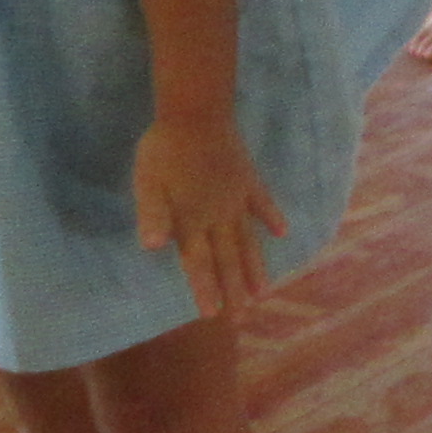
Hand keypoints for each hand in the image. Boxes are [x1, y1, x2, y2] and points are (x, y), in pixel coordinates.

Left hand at [133, 114, 287, 319]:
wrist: (196, 114)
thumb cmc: (164, 150)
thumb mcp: (147, 184)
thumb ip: (152, 215)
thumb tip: (151, 248)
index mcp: (192, 220)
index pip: (199, 262)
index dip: (205, 288)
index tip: (213, 316)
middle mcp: (219, 217)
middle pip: (228, 259)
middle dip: (234, 290)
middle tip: (243, 317)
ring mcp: (237, 199)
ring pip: (248, 240)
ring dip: (255, 267)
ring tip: (264, 292)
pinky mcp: (247, 180)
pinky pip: (263, 204)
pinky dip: (273, 219)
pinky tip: (283, 233)